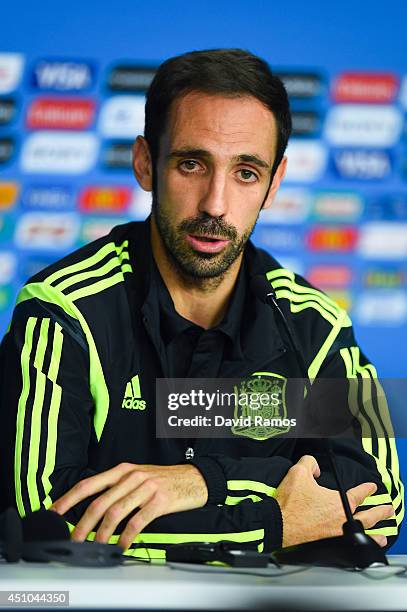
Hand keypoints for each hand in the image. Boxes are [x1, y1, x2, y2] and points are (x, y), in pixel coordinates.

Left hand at [51, 463, 207, 549]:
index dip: (69, 499)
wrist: (195, 478)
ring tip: (95, 547)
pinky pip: (137, 522)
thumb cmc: (164, 480)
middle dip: (82, 524)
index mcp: (123, 470)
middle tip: (73, 540)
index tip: (54, 512)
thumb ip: (117, 488)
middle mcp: (132, 476)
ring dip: (102, 533)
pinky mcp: (160, 501)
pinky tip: (121, 546)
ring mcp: (146, 488)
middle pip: (99, 501)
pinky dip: (126, 537)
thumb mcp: (138, 477)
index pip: (89, 484)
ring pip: (115, 512)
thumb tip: (92, 509)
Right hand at [275, 455, 393, 547]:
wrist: (278, 525)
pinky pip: (351, 547)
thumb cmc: (289, 503)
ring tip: (383, 537)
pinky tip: (361, 549)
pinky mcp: (329, 547)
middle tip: (388, 510)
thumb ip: (310, 463)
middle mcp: (343, 521)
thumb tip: (316, 468)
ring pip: (362, 535)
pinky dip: (360, 548)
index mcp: (339, 502)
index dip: (367, 489)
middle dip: (380, 512)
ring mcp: (337, 536)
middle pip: (367, 516)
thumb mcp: (298, 472)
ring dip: (374, 535)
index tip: (372, 487)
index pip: (358, 493)